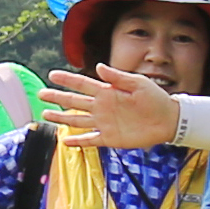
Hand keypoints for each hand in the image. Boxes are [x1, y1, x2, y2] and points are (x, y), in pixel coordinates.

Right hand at [36, 64, 186, 147]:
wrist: (168, 120)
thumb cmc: (155, 98)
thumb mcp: (138, 82)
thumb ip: (118, 76)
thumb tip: (98, 67)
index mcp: (107, 91)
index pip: (82, 84)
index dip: (67, 80)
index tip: (52, 75)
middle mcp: (102, 107)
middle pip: (74, 102)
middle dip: (57, 97)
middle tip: (41, 94)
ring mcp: (104, 123)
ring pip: (77, 120)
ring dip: (61, 118)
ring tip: (46, 114)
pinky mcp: (110, 138)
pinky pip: (90, 140)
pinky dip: (78, 142)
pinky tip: (65, 141)